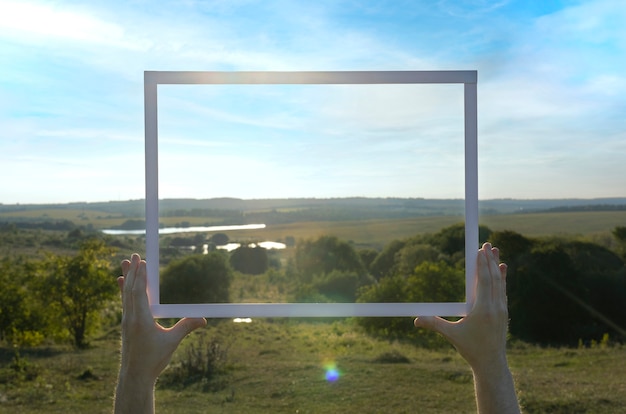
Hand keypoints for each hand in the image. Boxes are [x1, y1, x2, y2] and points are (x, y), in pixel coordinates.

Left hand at [114, 254, 205, 413]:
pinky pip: (125, 302)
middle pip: (131, 289)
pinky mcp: (126, 325)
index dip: (140, 276)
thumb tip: (203, 318)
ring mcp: (126, 321)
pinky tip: (123, 283)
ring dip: (127, 277)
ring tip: (125, 263)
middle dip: (133, 271)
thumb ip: (186, 327)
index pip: (139, 293)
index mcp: (140, 320)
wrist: (135, 376)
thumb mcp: (172, 342)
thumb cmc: (153, 360)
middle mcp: (130, 318)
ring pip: (126, 294)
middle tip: (133, 255)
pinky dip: (124, 289)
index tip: (142, 261)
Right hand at [414, 242, 507, 369]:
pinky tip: (502, 270)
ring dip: (497, 266)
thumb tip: (416, 319)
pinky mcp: (504, 312)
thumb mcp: (451, 335)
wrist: (491, 363)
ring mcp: (502, 309)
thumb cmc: (471, 349)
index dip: (482, 264)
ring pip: (500, 282)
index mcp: (483, 310)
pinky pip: (503, 290)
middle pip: (494, 278)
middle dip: (490, 260)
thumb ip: (435, 324)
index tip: (480, 250)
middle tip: (488, 244)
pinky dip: (502, 278)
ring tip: (496, 251)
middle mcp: (495, 307)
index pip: (484, 281)